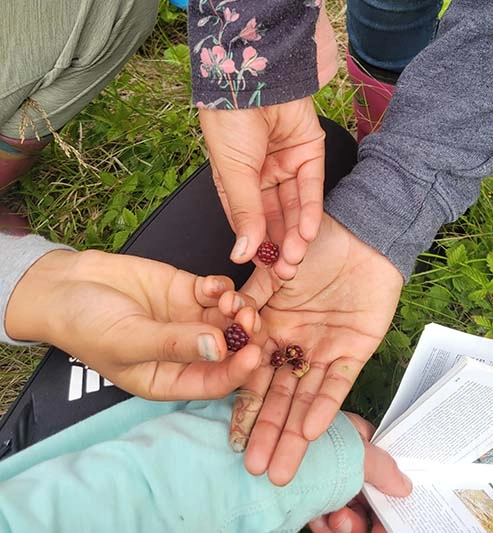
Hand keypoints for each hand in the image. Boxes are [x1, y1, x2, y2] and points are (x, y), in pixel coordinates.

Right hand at [5, 249, 262, 399]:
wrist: (66, 285)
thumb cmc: (86, 325)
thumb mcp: (127, 340)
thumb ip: (172, 343)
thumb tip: (219, 347)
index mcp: (168, 379)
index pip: (211, 382)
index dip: (235, 372)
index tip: (252, 356)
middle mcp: (184, 351)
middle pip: (228, 349)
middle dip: (244, 337)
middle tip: (250, 321)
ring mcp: (188, 319)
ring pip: (227, 319)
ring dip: (236, 311)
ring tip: (233, 302)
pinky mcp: (186, 290)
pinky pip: (215, 292)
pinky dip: (222, 288)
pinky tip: (216, 285)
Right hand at [199, 97, 325, 277]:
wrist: (254, 77)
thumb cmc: (230, 121)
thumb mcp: (233, 173)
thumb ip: (244, 213)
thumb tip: (241, 253)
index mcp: (236, 178)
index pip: (248, 219)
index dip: (255, 244)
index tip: (261, 269)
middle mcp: (261, 174)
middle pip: (274, 216)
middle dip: (280, 244)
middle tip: (286, 272)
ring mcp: (286, 163)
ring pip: (294, 206)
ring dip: (296, 232)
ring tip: (296, 257)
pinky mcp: (309, 152)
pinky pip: (311, 187)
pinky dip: (310, 210)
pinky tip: (307, 232)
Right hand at [233, 214, 403, 484]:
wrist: (361, 234)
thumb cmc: (314, 244)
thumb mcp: (274, 270)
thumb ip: (250, 297)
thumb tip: (222, 318)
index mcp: (272, 328)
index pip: (254, 376)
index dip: (245, 406)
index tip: (232, 439)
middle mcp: (296, 346)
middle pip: (280, 397)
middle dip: (268, 432)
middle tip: (255, 469)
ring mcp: (324, 350)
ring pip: (306, 399)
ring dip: (293, 433)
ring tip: (280, 469)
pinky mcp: (354, 351)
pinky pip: (337, 382)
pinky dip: (325, 405)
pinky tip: (310, 431)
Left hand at [309, 413, 411, 532]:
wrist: (258, 465)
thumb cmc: (306, 449)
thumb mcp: (353, 453)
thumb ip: (381, 466)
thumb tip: (403, 484)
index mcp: (349, 431)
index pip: (379, 459)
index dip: (388, 486)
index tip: (393, 510)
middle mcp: (333, 450)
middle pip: (363, 486)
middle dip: (365, 510)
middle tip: (358, 521)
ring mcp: (315, 471)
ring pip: (344, 504)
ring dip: (346, 521)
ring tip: (335, 522)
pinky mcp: (300, 492)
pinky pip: (322, 512)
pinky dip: (325, 524)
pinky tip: (319, 524)